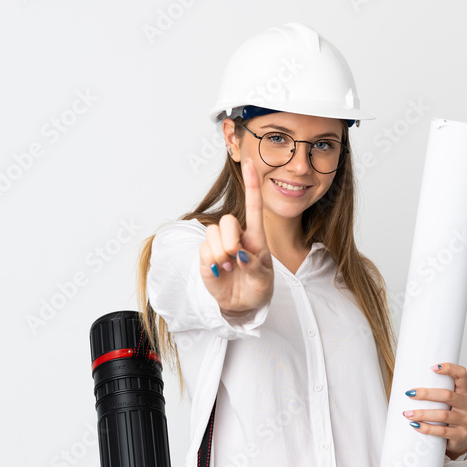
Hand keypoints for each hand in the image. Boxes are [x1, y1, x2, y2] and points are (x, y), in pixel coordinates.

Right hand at [199, 159, 273, 313]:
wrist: (242, 304)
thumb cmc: (257, 287)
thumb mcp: (263, 280)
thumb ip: (254, 266)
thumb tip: (239, 254)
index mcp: (255, 236)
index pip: (254, 205)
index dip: (251, 184)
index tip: (250, 162)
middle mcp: (236, 235)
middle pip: (227, 221)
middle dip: (230, 242)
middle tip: (235, 260)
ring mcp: (219, 244)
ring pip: (212, 233)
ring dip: (220, 254)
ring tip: (229, 268)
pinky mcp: (206, 255)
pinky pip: (203, 249)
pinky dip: (211, 262)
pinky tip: (220, 271)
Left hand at [404, 362, 466, 458]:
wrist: (461, 437)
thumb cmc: (449, 414)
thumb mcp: (447, 401)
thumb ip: (436, 391)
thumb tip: (408, 386)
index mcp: (464, 391)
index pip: (461, 375)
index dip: (449, 368)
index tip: (432, 367)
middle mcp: (466, 404)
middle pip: (447, 395)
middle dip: (426, 394)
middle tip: (410, 393)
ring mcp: (465, 420)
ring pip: (443, 415)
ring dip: (423, 414)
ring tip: (408, 413)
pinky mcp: (460, 434)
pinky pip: (442, 431)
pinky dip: (427, 428)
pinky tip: (416, 426)